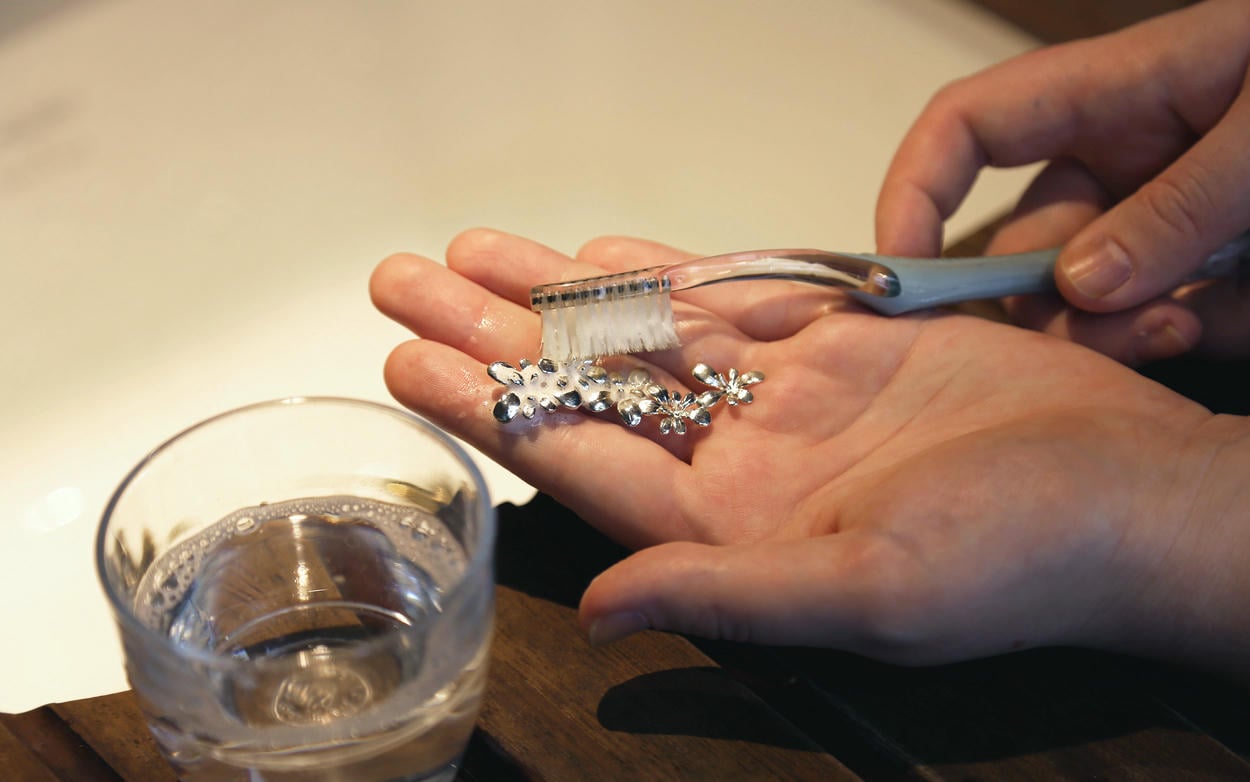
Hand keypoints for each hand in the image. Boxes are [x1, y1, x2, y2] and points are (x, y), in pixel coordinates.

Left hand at [371, 229, 1249, 673]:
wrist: (1131, 495)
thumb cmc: (1020, 560)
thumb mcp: (869, 594)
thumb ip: (726, 593)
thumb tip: (608, 611)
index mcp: (729, 529)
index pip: (577, 458)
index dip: (487, 407)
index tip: (409, 360)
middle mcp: (740, 462)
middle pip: (586, 386)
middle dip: (491, 333)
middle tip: (405, 280)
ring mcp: (785, 398)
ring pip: (641, 333)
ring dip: (555, 293)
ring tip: (470, 253)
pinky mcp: (838, 345)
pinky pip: (727, 299)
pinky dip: (659, 274)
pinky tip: (594, 258)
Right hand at [876, 0, 1249, 363]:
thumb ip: (1181, 205)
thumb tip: (1082, 285)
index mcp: (1111, 93)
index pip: (967, 128)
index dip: (914, 193)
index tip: (900, 278)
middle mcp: (1122, 161)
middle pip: (1024, 248)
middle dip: (1044, 304)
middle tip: (1101, 333)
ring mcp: (1163, 220)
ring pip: (1089, 303)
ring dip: (1121, 331)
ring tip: (1190, 323)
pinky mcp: (1212, 271)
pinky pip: (1171, 318)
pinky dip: (1199, 330)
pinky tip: (1238, 312)